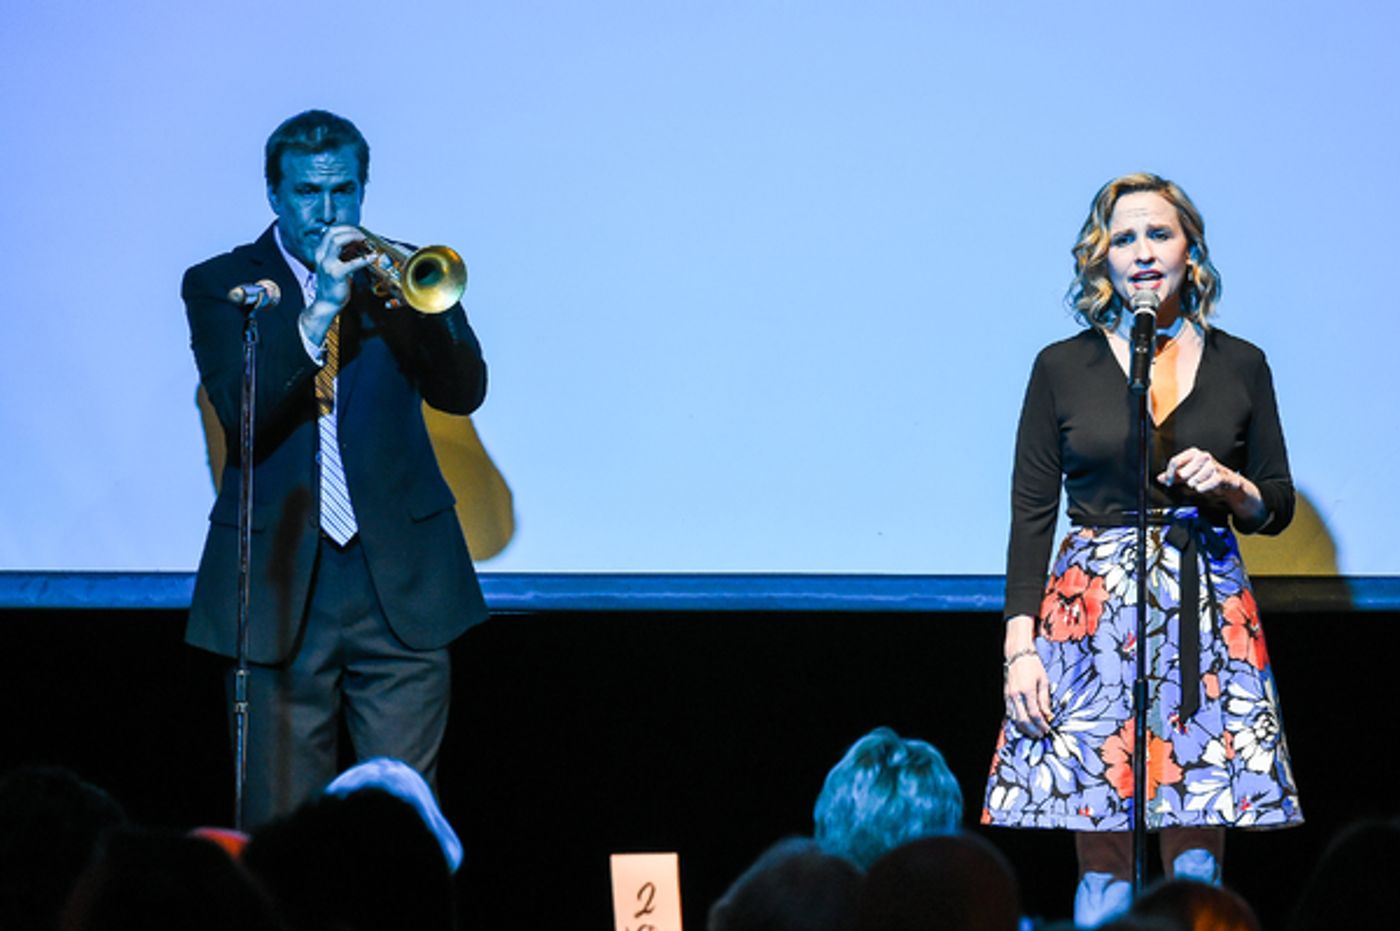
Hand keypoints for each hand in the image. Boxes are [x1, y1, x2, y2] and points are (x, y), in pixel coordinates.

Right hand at [313, 226, 379, 308]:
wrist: (326, 304)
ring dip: (354, 237)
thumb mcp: (336, 265)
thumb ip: (343, 254)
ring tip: (366, 241)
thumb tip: (356, 244)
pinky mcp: (336, 274)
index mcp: (320, 253)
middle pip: (333, 233)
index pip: (331, 232)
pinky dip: (364, 259)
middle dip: (350, 230)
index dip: (345, 229)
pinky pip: (352, 263)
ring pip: (337, 241)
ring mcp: (327, 264)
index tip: (357, 232)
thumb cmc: (333, 286)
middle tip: (363, 235)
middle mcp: (321, 256)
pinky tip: (373, 257)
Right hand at [1003, 615, 1051, 737]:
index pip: (1035, 714)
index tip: (1048, 729)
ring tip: (1033, 732)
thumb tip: (1048, 715)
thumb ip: (1045, 700)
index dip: (1042, 724)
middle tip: (1041, 735)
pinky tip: (1024, 724)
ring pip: (1014, 718)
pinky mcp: (1005, 696)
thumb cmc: (1033, 666)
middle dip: (1033, 730)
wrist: (1018, 655)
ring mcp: (1008, 696)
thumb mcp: (1044, 681)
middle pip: (1023, 720)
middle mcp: (1015, 695)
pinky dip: (1017, 721)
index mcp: (1027, 690)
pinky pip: (1010, 713)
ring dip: (1024, 728)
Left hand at [1157, 447, 1237, 496]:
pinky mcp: (1220, 475)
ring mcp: (1213, 465)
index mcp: (1193, 453)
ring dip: (1194, 485)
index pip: (1175, 461)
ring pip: (1194, 480)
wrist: (1227, 481)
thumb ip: (1173, 475)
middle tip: (1190, 482)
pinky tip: (1203, 487)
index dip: (1169, 474)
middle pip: (1183, 472)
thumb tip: (1160, 478)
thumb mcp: (1187, 474)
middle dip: (1184, 481)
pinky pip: (1205, 485)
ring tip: (1200, 483)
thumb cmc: (1205, 475)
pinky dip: (1202, 488)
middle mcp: (1203, 456)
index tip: (1168, 482)